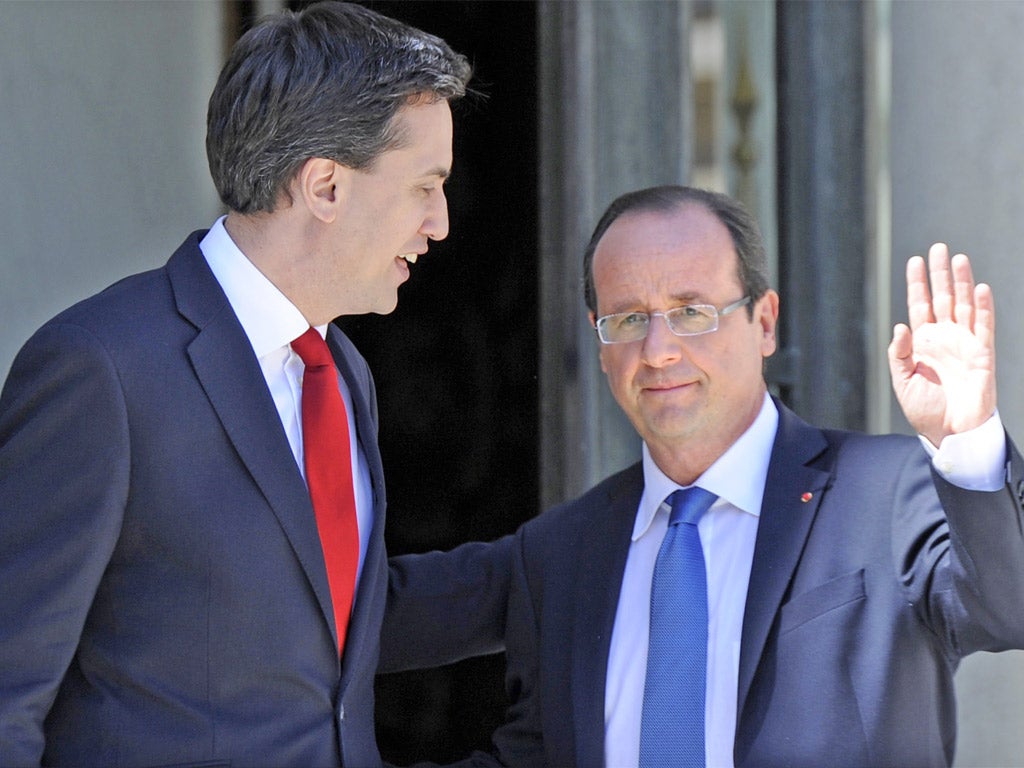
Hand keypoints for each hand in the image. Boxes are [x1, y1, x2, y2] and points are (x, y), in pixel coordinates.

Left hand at [888, 243, 995, 446]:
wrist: (950, 432)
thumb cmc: (926, 409)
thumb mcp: (903, 381)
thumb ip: (899, 354)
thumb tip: (900, 326)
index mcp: (922, 342)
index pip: (920, 305)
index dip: (918, 283)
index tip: (915, 260)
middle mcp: (944, 337)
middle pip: (943, 297)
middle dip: (940, 273)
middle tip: (938, 247)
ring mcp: (964, 343)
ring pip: (965, 305)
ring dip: (962, 282)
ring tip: (959, 259)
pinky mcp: (982, 354)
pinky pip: (983, 326)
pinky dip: (983, 307)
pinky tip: (980, 288)